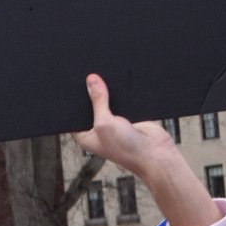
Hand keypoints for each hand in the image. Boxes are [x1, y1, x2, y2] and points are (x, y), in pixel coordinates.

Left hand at [75, 73, 220, 225]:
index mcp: (85, 135)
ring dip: (108, 90)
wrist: (155, 153)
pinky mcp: (128, 115)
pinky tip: (120, 79)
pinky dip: (122, 91)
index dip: (72, 100)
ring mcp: (113, 121)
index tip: (70, 82)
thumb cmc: (126, 148)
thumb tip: (91, 80)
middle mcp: (98, 128)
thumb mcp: (105, 123)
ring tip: (103, 72)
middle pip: (90, 104)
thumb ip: (98, 100)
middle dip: (91, 91)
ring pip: (108, 99)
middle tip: (87, 73)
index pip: (73, 114)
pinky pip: (122, 98)